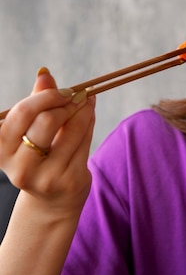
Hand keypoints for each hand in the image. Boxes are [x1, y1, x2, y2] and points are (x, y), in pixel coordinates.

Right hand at [0, 68, 94, 213]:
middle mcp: (21, 168)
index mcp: (2, 151)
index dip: (46, 96)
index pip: (22, 114)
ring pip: (72, 129)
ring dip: (83, 108)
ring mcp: (47, 177)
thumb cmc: (39, 156)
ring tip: (86, 100)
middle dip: (65, 102)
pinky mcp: (70, 180)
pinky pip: (85, 141)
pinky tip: (89, 114)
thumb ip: (36, 103)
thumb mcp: (30, 131)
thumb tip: (44, 73)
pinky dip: (89, 121)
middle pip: (46, 121)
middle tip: (76, 94)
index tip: (62, 90)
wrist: (53, 200)